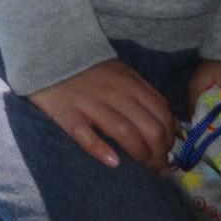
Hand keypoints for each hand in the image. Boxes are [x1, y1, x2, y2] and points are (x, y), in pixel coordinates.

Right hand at [30, 59, 179, 170]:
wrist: (47, 54)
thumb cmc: (88, 70)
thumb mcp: (122, 74)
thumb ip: (145, 96)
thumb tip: (173, 127)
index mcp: (130, 83)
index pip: (162, 115)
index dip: (171, 138)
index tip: (167, 151)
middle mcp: (115, 93)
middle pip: (150, 129)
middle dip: (159, 153)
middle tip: (156, 165)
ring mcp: (90, 104)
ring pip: (126, 134)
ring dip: (140, 155)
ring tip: (141, 165)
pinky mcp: (67, 114)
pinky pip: (86, 136)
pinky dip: (102, 151)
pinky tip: (113, 162)